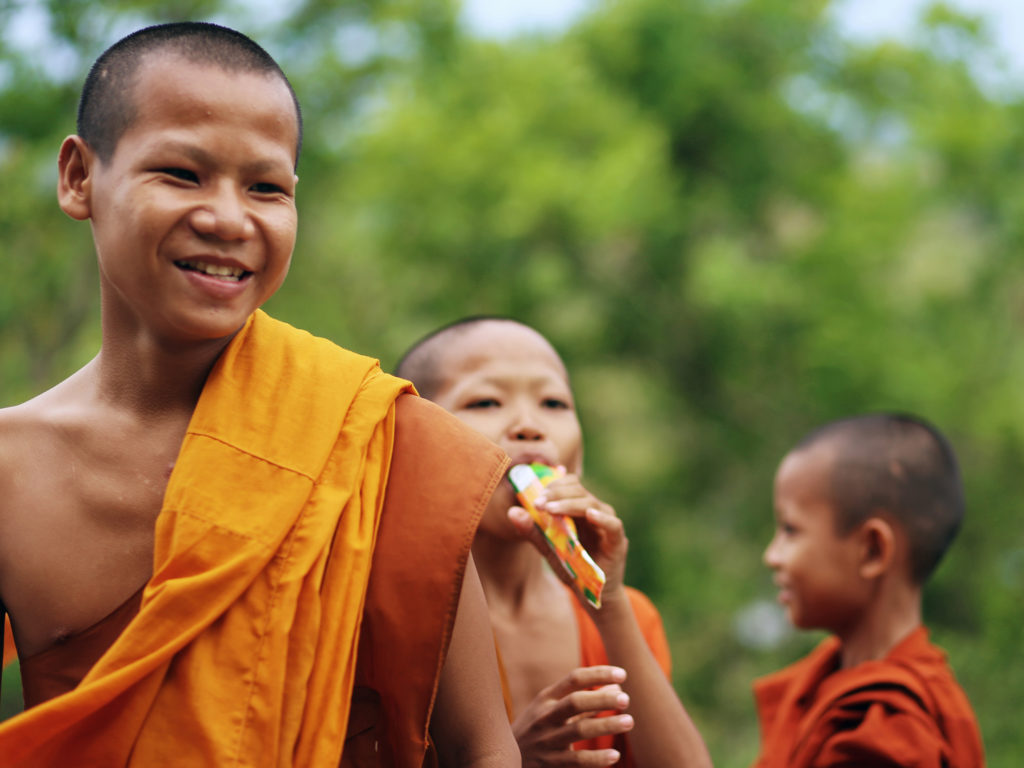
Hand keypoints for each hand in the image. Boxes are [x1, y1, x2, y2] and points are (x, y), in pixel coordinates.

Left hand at [508, 474, 627, 599]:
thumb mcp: (548, 547)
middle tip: (538, 502)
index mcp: (580, 509)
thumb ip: (533, 529)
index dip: (555, 485)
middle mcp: (596, 511)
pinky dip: (602, 518)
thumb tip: (511, 511)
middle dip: (557, 494)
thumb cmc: (572, 566)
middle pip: (580, 491)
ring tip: (551, 508)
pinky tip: (589, 514)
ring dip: (570, 504)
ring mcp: (607, 525)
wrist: (590, 594)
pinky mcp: (617, 542)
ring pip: (592, 504)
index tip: (536, 494)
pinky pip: (613, 525)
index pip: (572, 485)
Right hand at [512, 666, 633, 766]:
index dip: (599, 674)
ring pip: (578, 731)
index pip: (574, 679)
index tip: (622, 674)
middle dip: (602, 699)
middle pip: (576, 702)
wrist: (503, 758)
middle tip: (626, 700)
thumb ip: (586, 703)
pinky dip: (596, 759)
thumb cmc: (537, 730)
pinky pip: (575, 761)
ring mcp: (546, 742)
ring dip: (606, 725)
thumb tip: (618, 689)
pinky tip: (614, 756)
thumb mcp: (554, 710)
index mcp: (546, 698)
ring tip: (629, 721)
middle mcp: (544, 717)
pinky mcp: (549, 765)